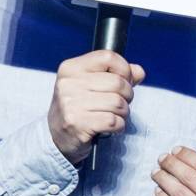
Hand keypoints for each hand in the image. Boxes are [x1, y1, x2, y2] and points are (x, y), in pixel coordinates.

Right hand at [48, 50, 144, 164]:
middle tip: (120, 103)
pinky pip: (113, 121)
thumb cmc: (78, 108)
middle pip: (117, 82)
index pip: (108, 57)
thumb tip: (138, 72)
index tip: (125, 80)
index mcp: (71, 68)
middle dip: (127, 95)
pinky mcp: (77, 124)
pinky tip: (110, 127)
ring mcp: (71, 104)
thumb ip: (116, 74)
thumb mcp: (91, 85)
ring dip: (123, 112)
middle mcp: (68, 84)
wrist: (56, 138)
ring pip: (118, 103)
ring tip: (114, 115)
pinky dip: (118, 126)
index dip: (124, 69)